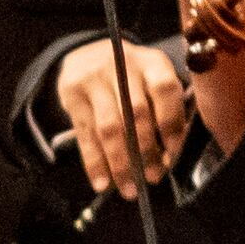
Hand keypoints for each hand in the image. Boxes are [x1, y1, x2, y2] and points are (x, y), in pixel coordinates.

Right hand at [49, 38, 200, 199]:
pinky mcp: (73, 93)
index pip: (166, 91)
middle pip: (136, 112)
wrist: (88, 54)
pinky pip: (85, 134)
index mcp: (152, 62)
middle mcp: (123, 65)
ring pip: (110, 128)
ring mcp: (95, 78)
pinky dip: (94, 163)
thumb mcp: (152, 78)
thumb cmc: (132, 77)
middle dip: (146, 151)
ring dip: (120, 164)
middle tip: (152, 178)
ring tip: (129, 189)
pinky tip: (101, 183)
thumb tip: (168, 157)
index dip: (171, 125)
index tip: (172, 155)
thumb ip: (165, 109)